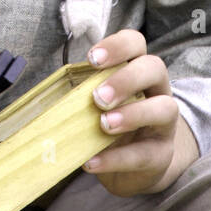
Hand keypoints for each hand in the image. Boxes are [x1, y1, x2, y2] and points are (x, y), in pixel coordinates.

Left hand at [81, 29, 199, 196]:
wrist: (134, 167)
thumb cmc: (110, 125)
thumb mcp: (97, 104)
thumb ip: (82, 93)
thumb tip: (45, 96)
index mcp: (138, 70)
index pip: (136, 43)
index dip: (117, 46)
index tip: (92, 59)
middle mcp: (157, 90)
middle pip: (155, 68)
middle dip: (126, 79)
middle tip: (98, 97)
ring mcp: (165, 123)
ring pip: (165, 108)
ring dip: (133, 114)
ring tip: (104, 124)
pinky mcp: (162, 155)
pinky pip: (145, 154)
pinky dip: (116, 158)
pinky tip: (92, 161)